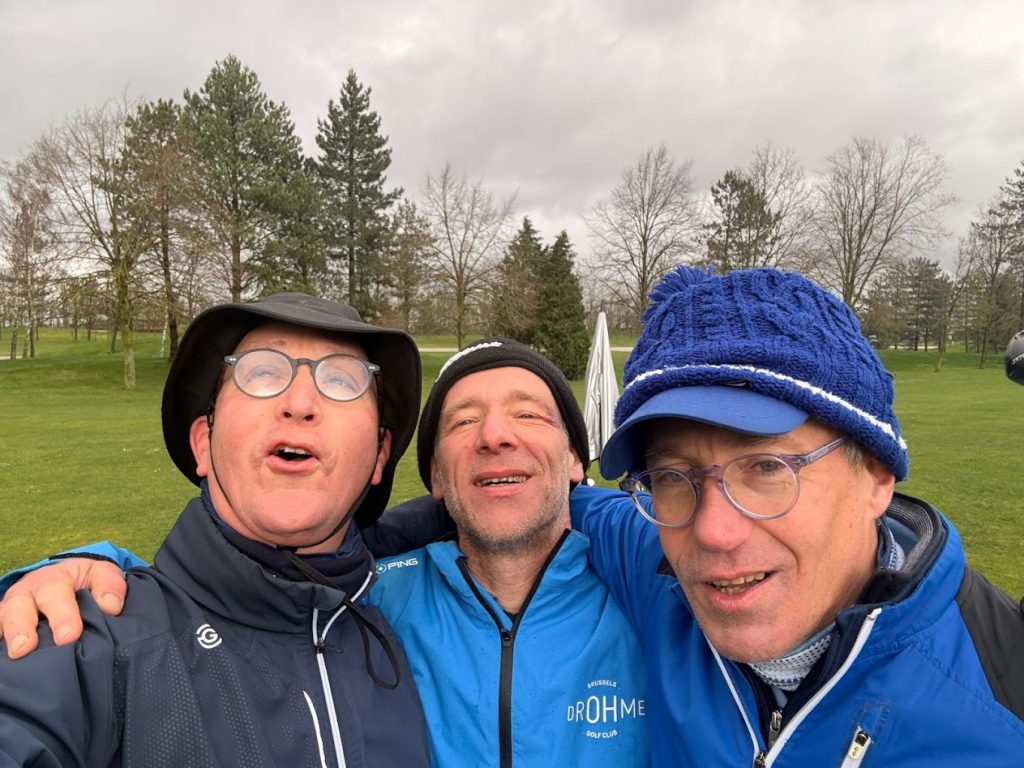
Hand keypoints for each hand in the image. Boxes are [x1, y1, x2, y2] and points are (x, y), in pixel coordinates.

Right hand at [0, 559, 126, 658]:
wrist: (69, 577)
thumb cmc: (86, 581)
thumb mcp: (102, 574)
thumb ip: (110, 586)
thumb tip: (110, 606)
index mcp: (54, 579)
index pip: (56, 594)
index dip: (62, 615)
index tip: (69, 635)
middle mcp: (28, 593)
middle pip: (19, 607)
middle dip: (21, 627)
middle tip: (25, 647)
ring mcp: (13, 609)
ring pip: (3, 618)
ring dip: (7, 635)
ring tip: (13, 654)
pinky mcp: (5, 623)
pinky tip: (5, 661)